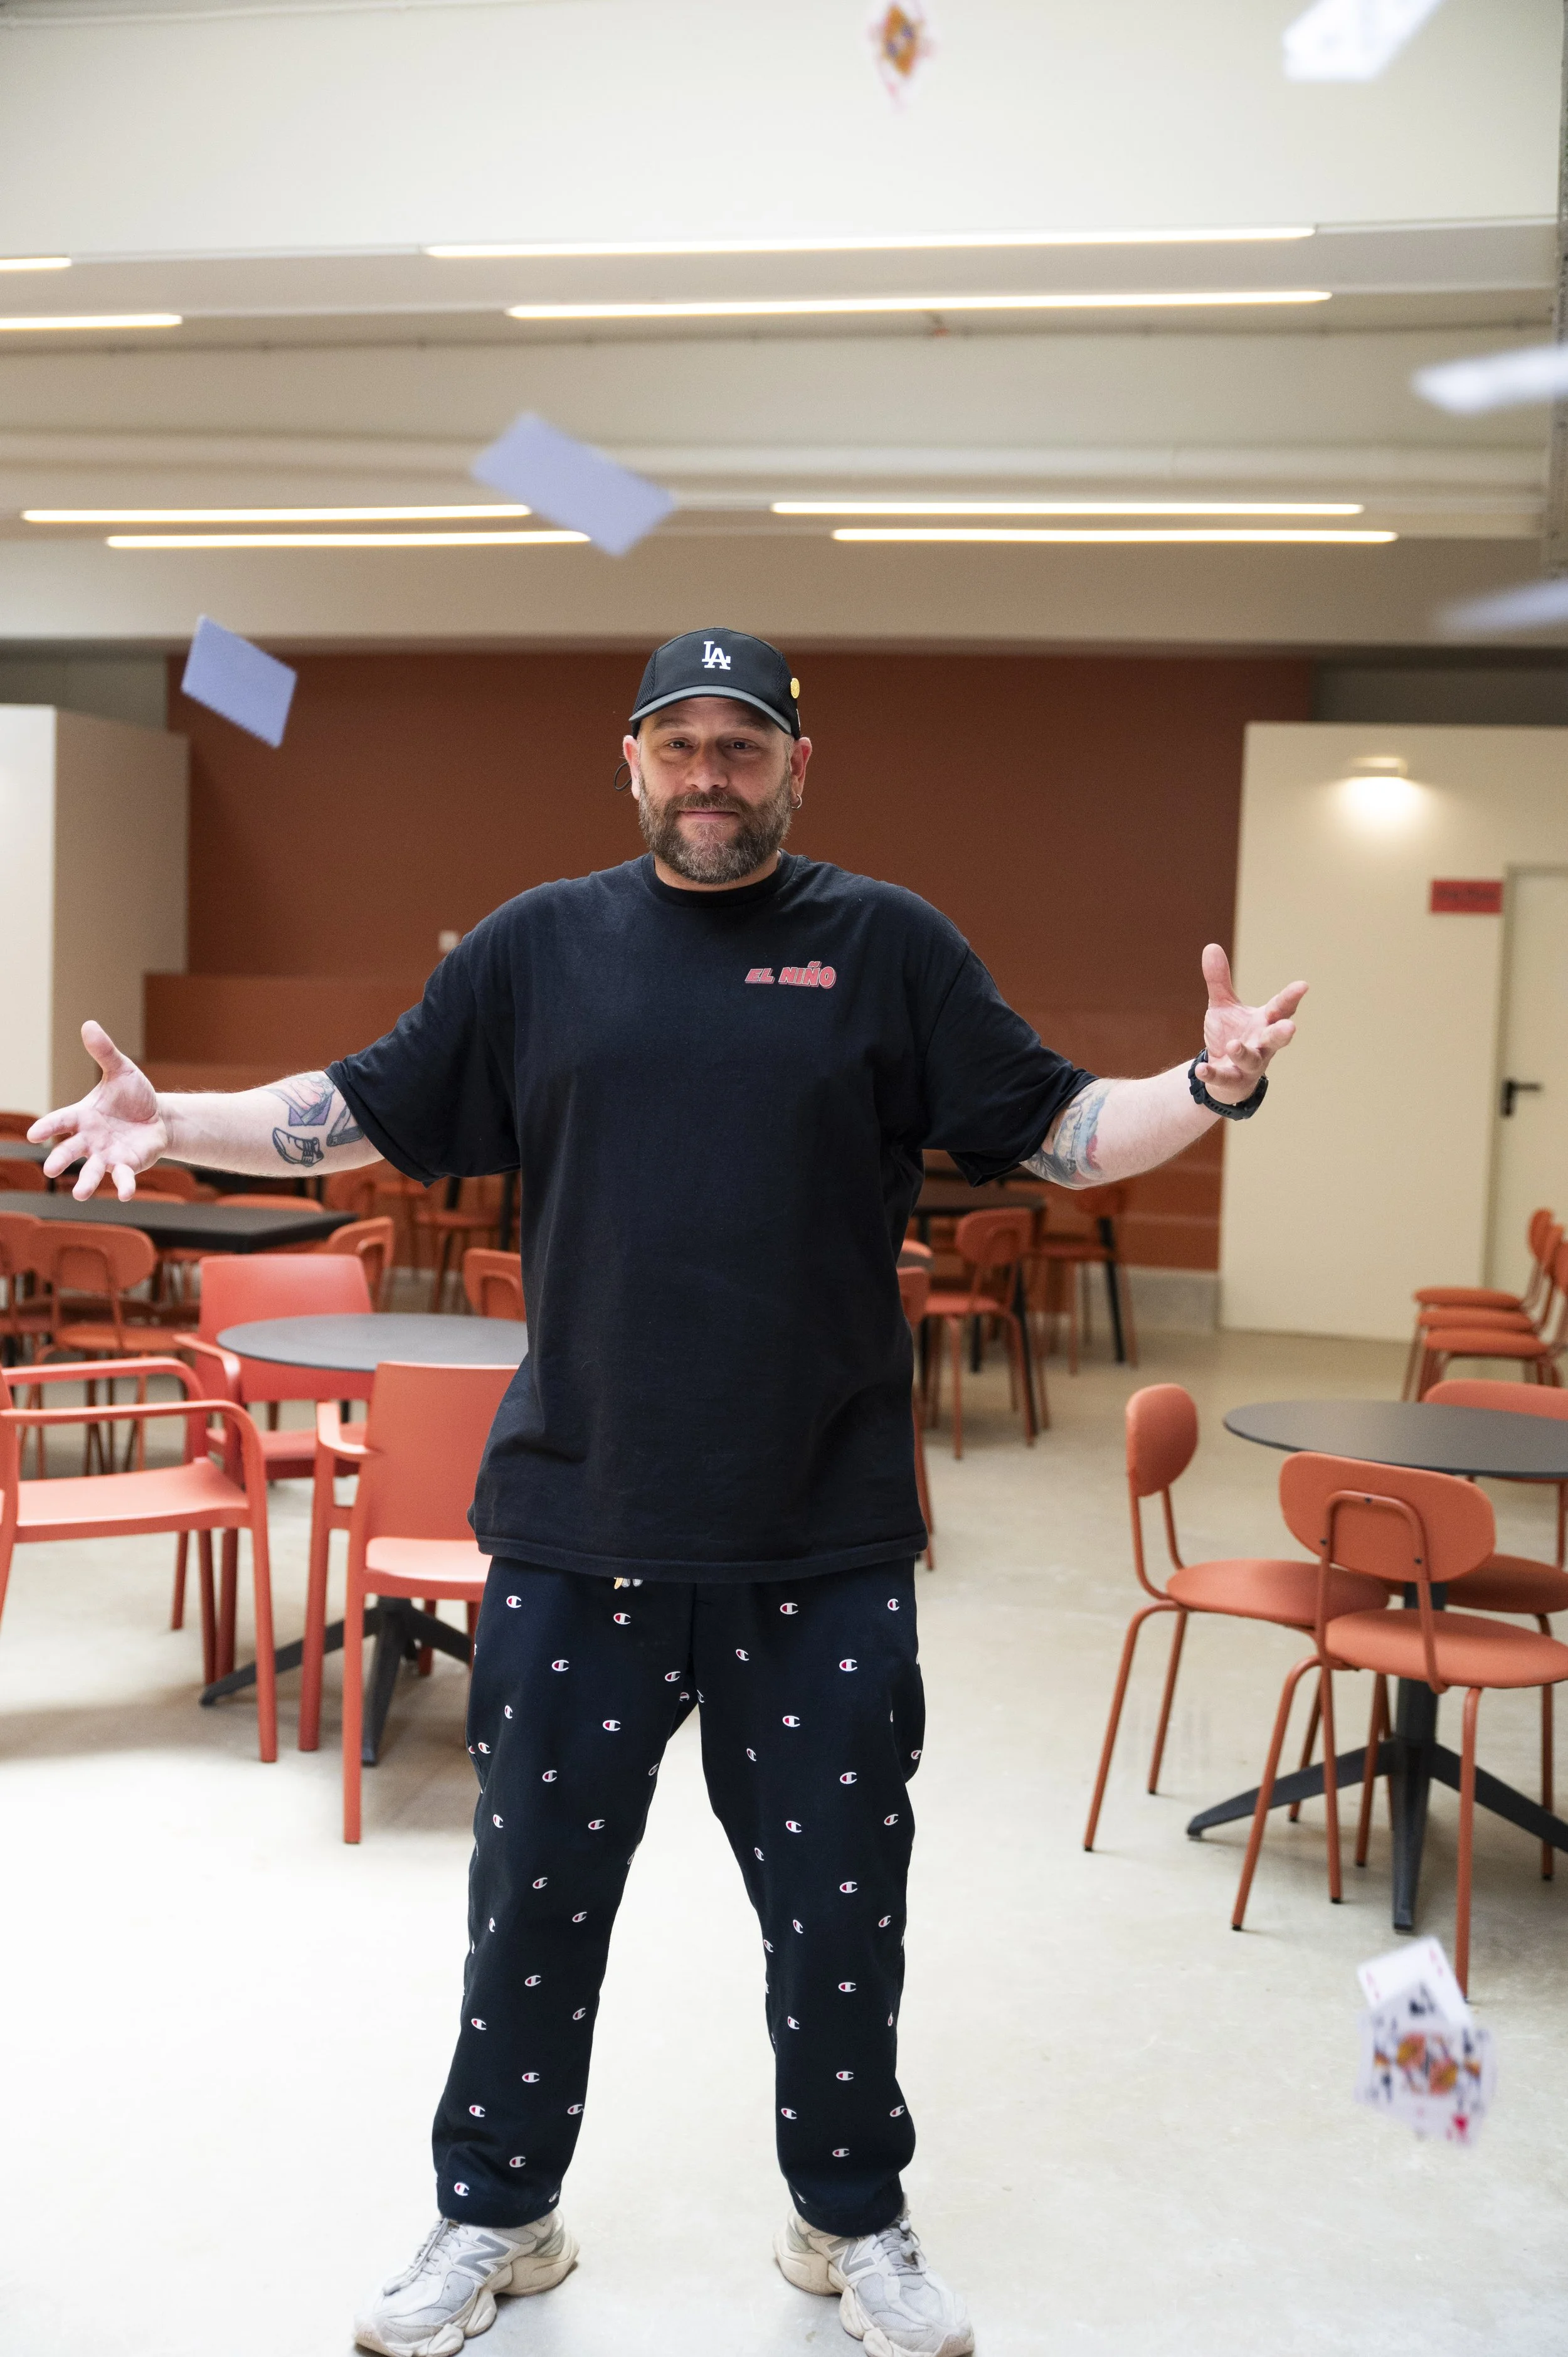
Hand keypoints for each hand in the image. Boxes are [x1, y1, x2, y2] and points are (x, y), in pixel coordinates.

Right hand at [28, 1021, 170, 1199]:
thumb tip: (89, 1024)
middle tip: (50, 1170)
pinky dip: (124, 1185)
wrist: (158, 1117)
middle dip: (61, 1159)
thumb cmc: (132, 1095)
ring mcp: (107, 1154)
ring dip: (87, 1182)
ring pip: (93, 1170)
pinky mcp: (126, 1165)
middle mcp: (90, 1139)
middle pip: (71, 1150)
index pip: (60, 1121)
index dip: (47, 1127)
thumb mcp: (121, 1070)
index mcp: (83, 1116)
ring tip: (79, 1194)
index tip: (33, 1135)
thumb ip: (104, 1052)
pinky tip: (127, 1194)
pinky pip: (123, 1177)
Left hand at [1197, 944, 1306, 1105]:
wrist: (1223, 1077)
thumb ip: (1220, 980)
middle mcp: (1262, 1044)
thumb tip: (1211, 946)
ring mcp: (1249, 1065)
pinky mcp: (1231, 1081)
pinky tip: (1201, 1070)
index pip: (1280, 1008)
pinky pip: (1223, 1078)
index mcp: (1264, 1022)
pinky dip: (1212, 1074)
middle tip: (1290, 1027)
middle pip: (1276, 1039)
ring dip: (1243, 1053)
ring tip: (1234, 1045)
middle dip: (1283, 1033)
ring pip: (1251, 1061)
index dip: (1291, 997)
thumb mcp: (1223, 1006)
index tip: (1303, 985)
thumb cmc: (1231, 1035)